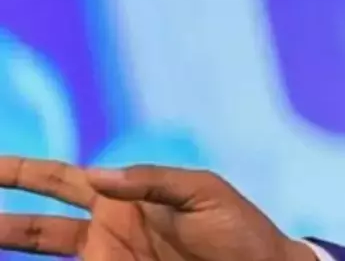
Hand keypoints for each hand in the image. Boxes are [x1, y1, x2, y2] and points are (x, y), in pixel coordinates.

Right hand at [0, 156, 313, 260]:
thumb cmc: (240, 230)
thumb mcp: (204, 193)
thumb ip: (153, 180)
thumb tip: (98, 177)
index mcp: (124, 198)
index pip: (59, 180)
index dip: (20, 172)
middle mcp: (106, 232)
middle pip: (35, 227)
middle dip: (1, 218)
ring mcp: (109, 260)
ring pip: (44, 254)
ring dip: (11, 244)